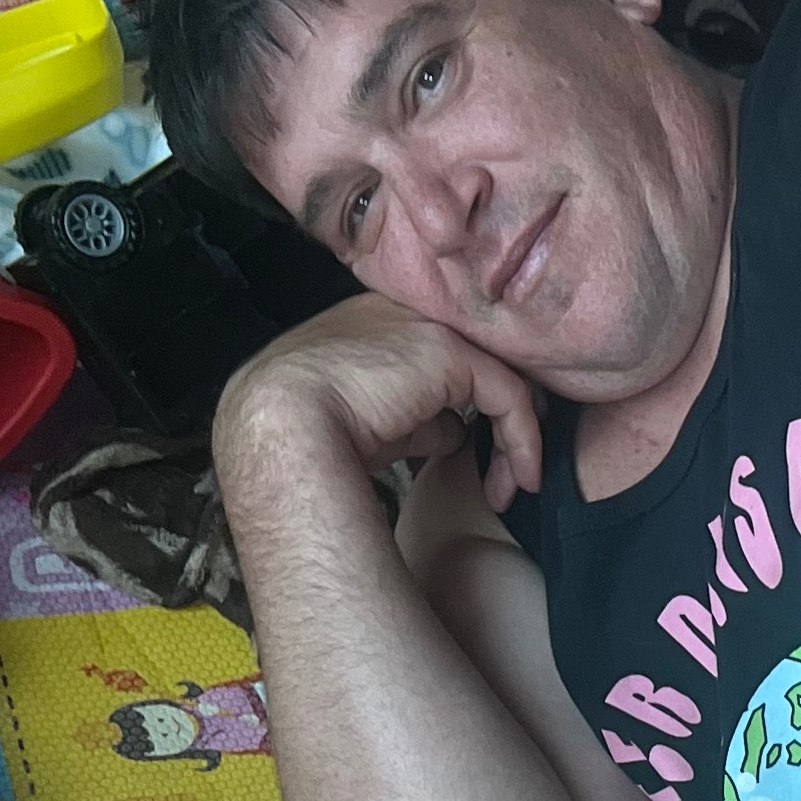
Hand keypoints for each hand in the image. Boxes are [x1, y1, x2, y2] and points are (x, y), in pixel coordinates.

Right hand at [215, 296, 541, 516]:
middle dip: (502, 419)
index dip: (466, 402)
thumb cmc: (305, 434)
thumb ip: (415, 420)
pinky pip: (506, 395)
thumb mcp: (369, 423)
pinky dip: (520, 440)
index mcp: (371, 324)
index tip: (480, 453)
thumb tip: (455, 432)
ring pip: (496, 378)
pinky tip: (518, 478)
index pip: (437, 356)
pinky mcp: (447, 350)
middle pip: (474, 362)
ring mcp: (425, 325)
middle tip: (510, 473)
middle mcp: (402, 314)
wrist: (280, 424)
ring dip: (514, 440)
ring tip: (513, 486)